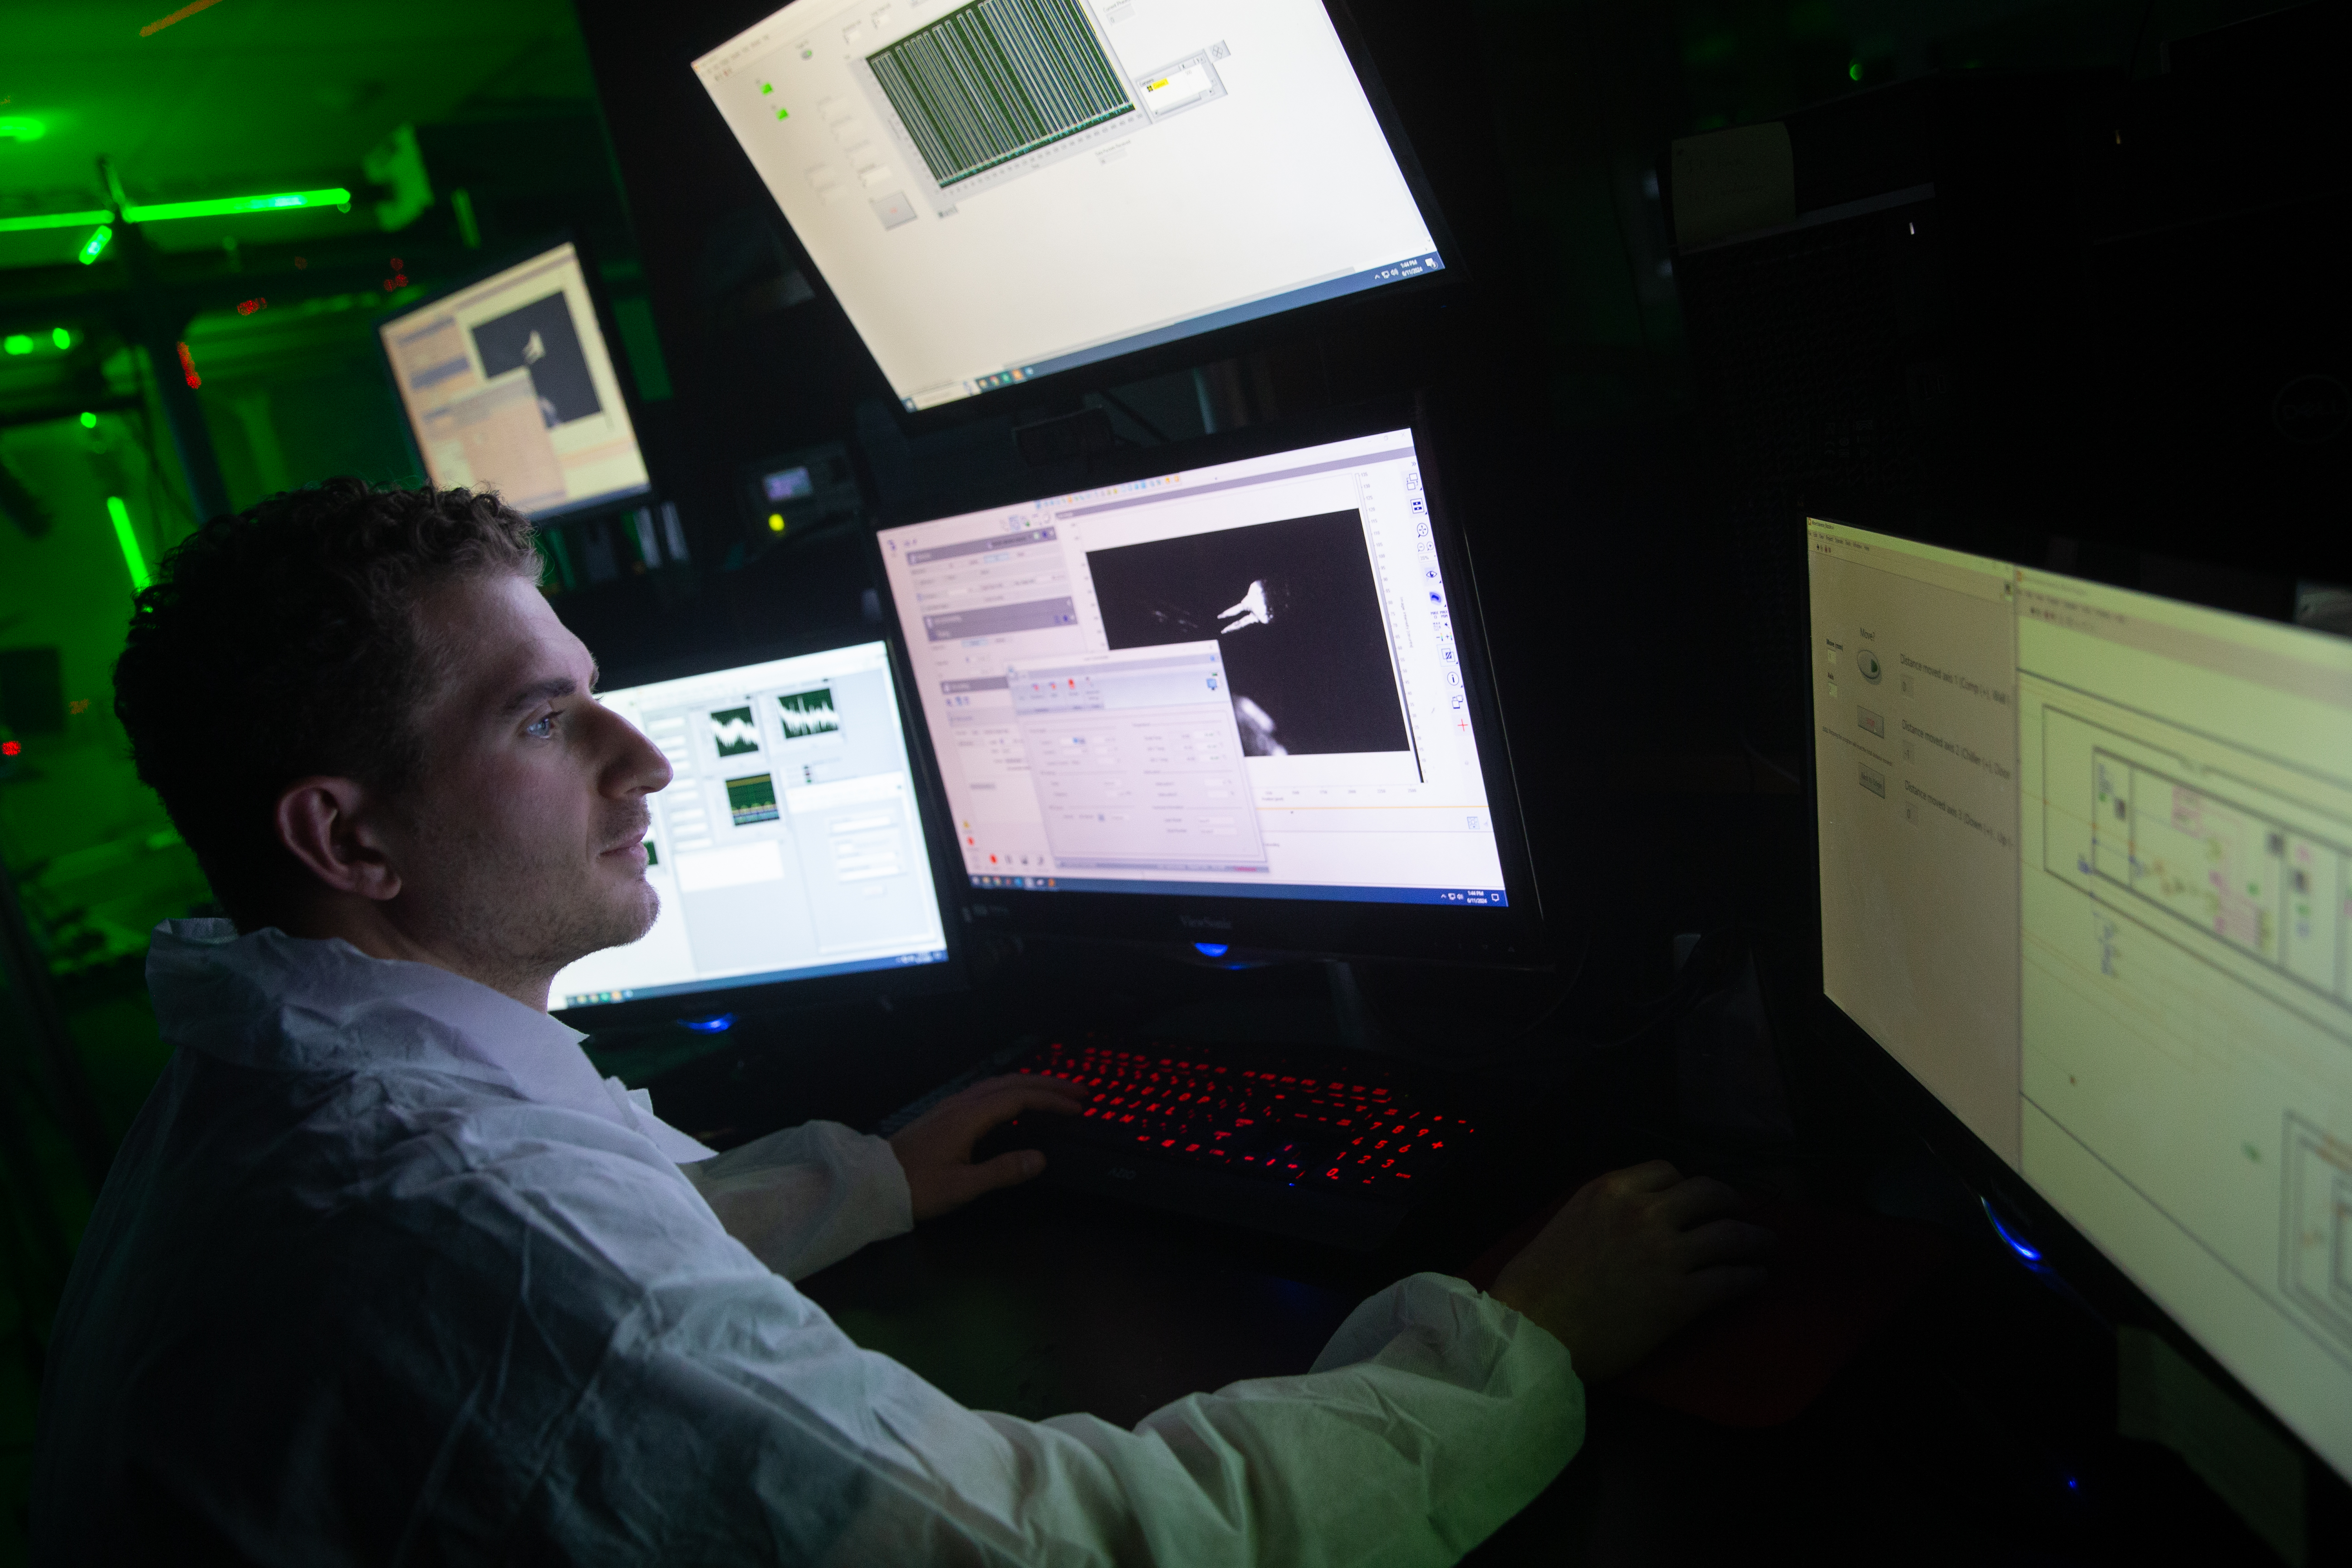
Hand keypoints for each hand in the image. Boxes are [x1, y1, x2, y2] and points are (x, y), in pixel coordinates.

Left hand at [888, 1074, 1085, 1221]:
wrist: (872, 1182)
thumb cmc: (917, 1188)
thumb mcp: (961, 1187)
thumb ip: (1002, 1171)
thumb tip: (1040, 1158)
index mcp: (968, 1117)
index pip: (1019, 1098)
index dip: (1051, 1100)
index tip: (1078, 1107)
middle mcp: (961, 1104)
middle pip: (1011, 1083)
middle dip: (1048, 1085)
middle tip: (1080, 1092)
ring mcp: (951, 1106)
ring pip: (998, 1084)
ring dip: (1031, 1085)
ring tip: (1056, 1092)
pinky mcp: (944, 1114)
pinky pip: (986, 1092)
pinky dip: (1012, 1091)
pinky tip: (1017, 1103)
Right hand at [1490, 1161, 1772, 1383]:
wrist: (1532, 1330)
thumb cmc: (1537, 1283)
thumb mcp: (1567, 1220)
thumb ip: (1605, 1211)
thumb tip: (1632, 1216)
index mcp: (1611, 1190)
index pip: (1667, 1171)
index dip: (1686, 1185)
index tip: (1695, 1199)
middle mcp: (1644, 1213)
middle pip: (1708, 1193)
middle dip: (1731, 1202)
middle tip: (1741, 1213)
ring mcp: (1666, 1255)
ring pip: (1729, 1235)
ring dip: (1757, 1239)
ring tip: (1769, 1246)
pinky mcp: (1680, 1298)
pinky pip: (1731, 1280)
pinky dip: (1750, 1277)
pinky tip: (1757, 1279)